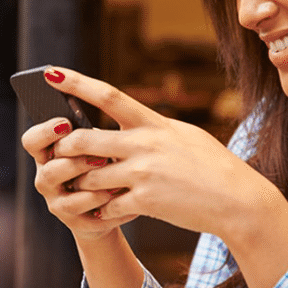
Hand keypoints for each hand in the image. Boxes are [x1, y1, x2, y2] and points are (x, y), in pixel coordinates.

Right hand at [21, 116, 136, 239]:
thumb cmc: (102, 162)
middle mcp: (47, 177)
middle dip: (76, 163)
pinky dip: (106, 208)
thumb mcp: (97, 143)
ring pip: (66, 198)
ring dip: (92, 189)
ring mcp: (57, 201)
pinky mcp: (73, 221)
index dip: (45, 132)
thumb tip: (99, 115)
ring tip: (115, 184)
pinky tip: (122, 198)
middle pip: (51, 170)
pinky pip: (86, 217)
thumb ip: (91, 133)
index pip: (32, 141)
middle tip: (101, 157)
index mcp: (48, 153)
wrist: (109, 203)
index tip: (65, 124)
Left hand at [36, 67, 279, 238]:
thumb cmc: (212, 166)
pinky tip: (107, 213)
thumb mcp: (184, 136)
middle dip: (64, 147)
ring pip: (90, 177)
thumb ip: (153, 129)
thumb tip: (128, 122)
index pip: (109, 96)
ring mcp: (144, 173)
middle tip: (56, 152)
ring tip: (81, 190)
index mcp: (154, 123)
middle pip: (86, 139)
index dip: (76, 83)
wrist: (238, 200)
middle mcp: (145, 144)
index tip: (50, 74)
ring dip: (81, 185)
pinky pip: (108, 207)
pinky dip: (103, 212)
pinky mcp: (146, 201)